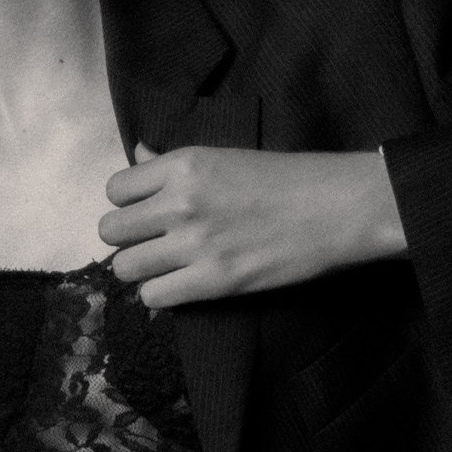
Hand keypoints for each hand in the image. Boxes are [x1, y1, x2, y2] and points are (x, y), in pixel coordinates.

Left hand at [99, 143, 408, 306]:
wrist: (339, 208)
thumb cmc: (290, 178)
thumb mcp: (227, 156)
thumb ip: (175, 162)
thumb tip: (139, 155)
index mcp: (184, 164)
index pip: (116, 189)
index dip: (128, 203)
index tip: (146, 212)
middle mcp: (180, 202)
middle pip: (112, 231)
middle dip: (128, 239)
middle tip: (153, 243)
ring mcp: (195, 243)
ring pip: (125, 267)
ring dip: (141, 270)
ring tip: (166, 267)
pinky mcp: (213, 281)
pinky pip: (153, 296)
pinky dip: (161, 294)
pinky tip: (181, 285)